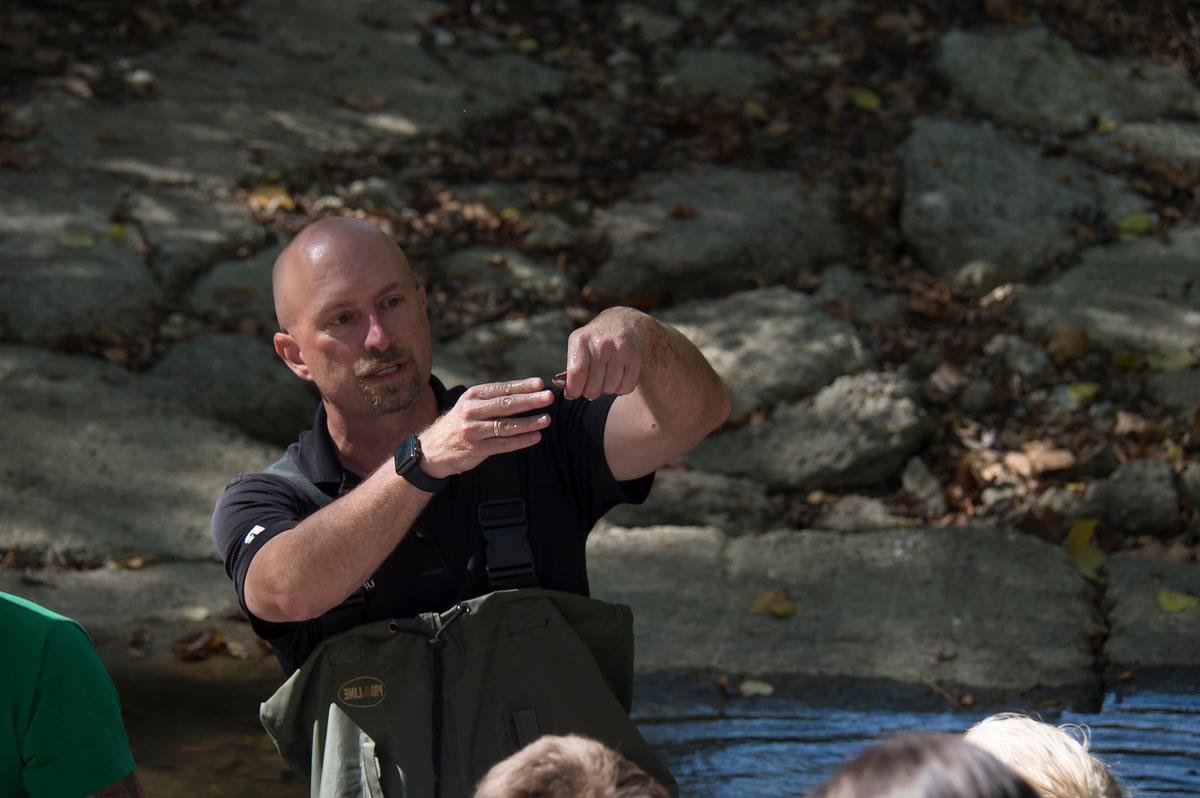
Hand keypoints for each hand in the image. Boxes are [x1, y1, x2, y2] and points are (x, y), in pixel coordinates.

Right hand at [417, 378, 552, 478]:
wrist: (432, 449)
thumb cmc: (459, 423)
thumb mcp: (469, 405)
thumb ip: (491, 400)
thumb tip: (525, 392)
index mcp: (472, 396)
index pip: (501, 389)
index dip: (521, 386)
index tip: (540, 383)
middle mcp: (471, 411)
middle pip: (505, 405)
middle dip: (529, 400)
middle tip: (548, 397)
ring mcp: (473, 430)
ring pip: (506, 425)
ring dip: (529, 422)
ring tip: (546, 419)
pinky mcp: (476, 449)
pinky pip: (503, 444)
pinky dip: (521, 441)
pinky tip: (535, 437)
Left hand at [563, 307, 650, 400]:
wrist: (627, 322)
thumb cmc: (597, 339)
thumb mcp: (580, 344)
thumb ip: (571, 368)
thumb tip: (568, 393)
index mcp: (581, 339)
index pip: (576, 373)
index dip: (573, 390)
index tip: (572, 394)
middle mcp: (601, 344)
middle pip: (592, 387)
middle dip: (591, 391)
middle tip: (592, 383)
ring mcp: (619, 350)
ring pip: (609, 389)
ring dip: (607, 389)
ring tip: (606, 376)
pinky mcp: (634, 358)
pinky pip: (626, 387)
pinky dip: (621, 388)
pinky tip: (619, 376)